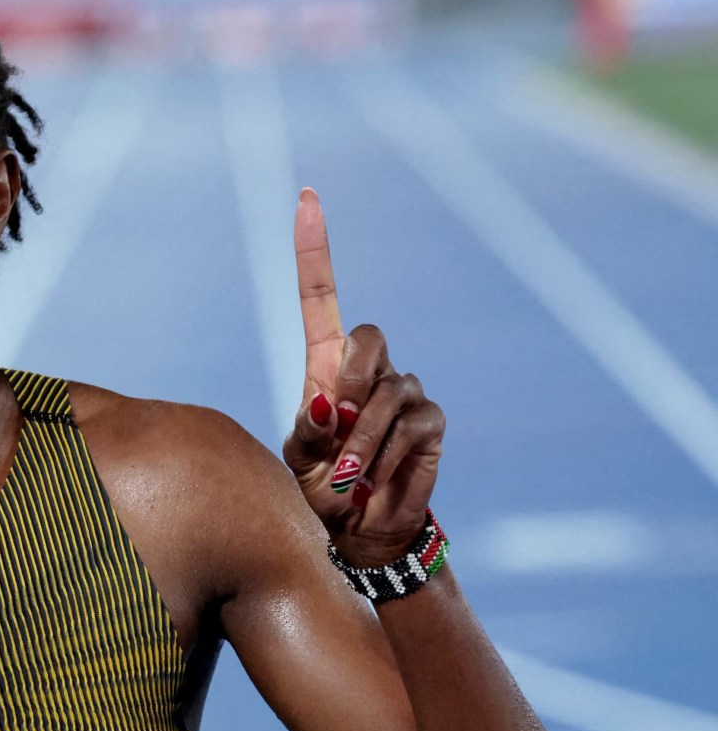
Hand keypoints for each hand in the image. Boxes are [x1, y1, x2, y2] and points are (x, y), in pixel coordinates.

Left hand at [282, 188, 444, 567]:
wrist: (357, 534)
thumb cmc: (318, 492)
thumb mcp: (299, 461)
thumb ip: (309, 430)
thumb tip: (329, 401)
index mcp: (326, 366)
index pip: (320, 297)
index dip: (314, 248)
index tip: (305, 196)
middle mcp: (370, 369)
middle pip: (368, 338)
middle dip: (352, 380)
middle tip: (337, 430)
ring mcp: (405, 392)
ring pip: (386, 396)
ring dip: (361, 445)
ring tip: (349, 477)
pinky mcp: (431, 421)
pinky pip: (410, 430)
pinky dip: (385, 461)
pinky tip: (376, 482)